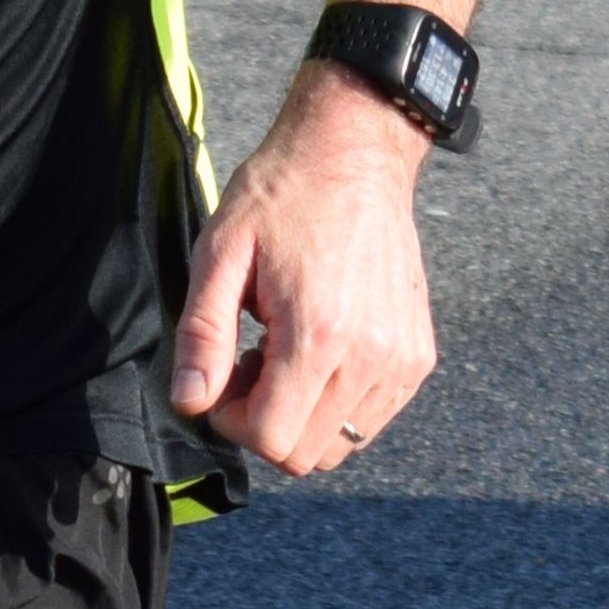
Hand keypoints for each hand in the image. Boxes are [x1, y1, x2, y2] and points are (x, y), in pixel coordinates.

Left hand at [168, 68, 437, 479]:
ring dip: (302, 415)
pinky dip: (337, 403)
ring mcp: (403, 360)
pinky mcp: (418, 355)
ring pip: (341, 444)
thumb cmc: (282, 195)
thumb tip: (190, 400)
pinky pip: (371, 418)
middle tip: (249, 363)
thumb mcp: (221, 255)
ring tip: (283, 353)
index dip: (232, 421)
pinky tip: (317, 350)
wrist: (354, 154)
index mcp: (319, 335)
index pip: (272, 439)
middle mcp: (372, 357)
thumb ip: (202, 335)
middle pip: (307, 455)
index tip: (223, 376)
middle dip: (265, 423)